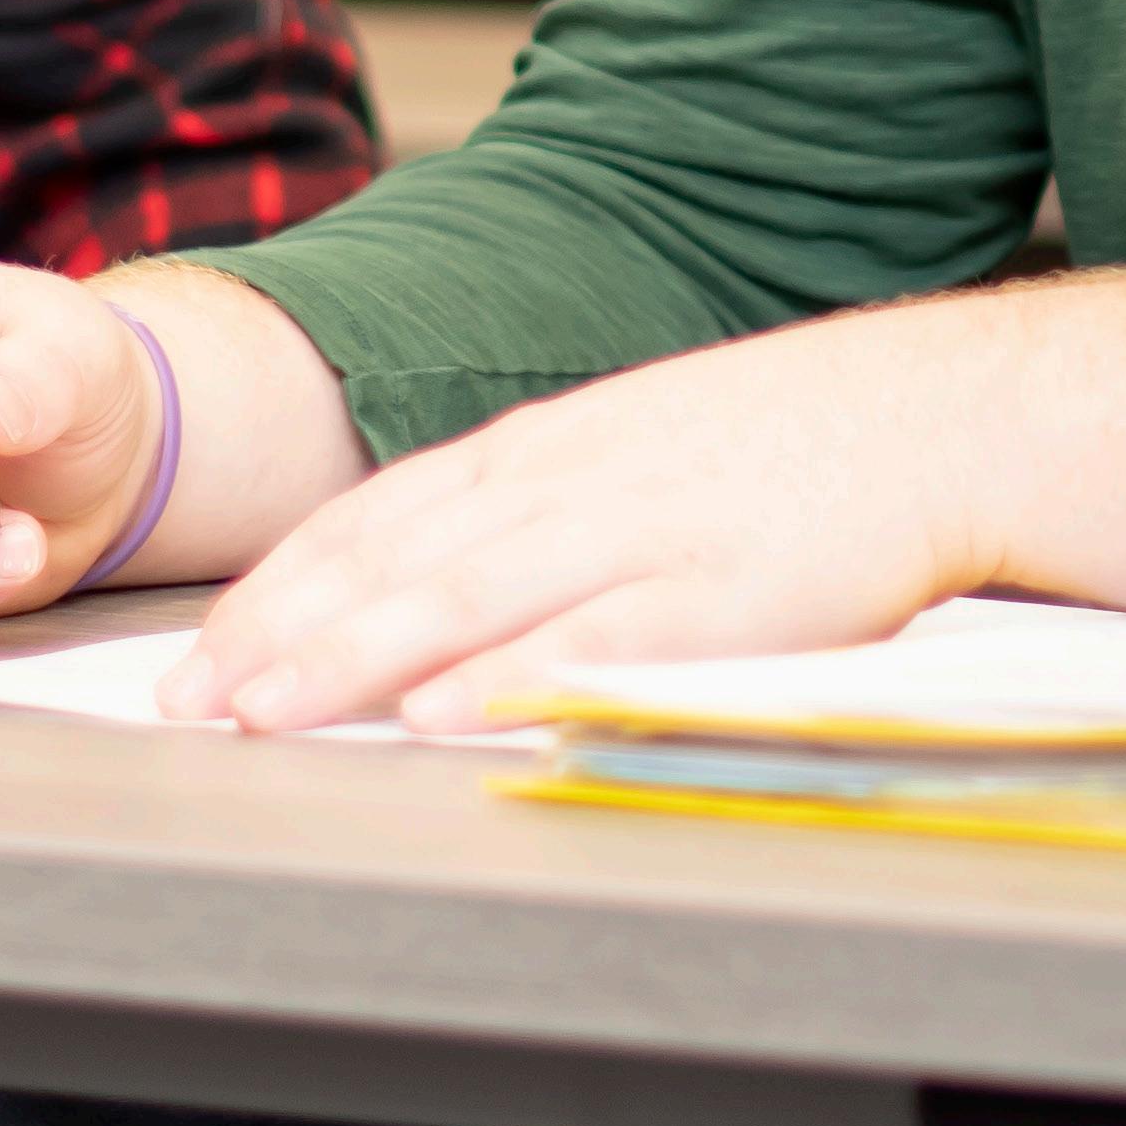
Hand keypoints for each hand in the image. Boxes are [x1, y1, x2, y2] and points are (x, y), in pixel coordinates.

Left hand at [165, 270, 1125, 733]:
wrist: (936, 413)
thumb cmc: (780, 448)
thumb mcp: (630, 451)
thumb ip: (526, 512)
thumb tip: (407, 583)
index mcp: (544, 449)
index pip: (374, 517)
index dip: (277, 590)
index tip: (196, 655)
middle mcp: (573, 481)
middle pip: (398, 560)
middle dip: (281, 635)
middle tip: (188, 705)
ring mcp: (648, 531)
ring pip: (474, 594)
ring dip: (359, 658)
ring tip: (270, 713)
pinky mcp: (730, 591)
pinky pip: (608, 639)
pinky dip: (522, 676)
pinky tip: (454, 712)